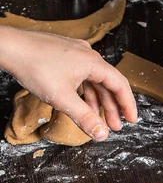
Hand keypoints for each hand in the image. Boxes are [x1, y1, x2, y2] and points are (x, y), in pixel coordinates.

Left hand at [0, 27, 136, 140]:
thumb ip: (85, 118)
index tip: (132, 120)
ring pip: (94, 82)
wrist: (10, 47)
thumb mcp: (63, 99)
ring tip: (99, 121)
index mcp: (93, 63)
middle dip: (112, 108)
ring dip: (98, 102)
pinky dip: (85, 93)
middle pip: (108, 84)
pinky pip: (82, 77)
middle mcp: (87, 56)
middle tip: (115, 127)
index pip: (119, 85)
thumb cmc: (35, 67)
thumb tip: (102, 135)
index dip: (128, 104)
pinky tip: (82, 105)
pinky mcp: (64, 56)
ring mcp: (75, 54)